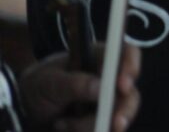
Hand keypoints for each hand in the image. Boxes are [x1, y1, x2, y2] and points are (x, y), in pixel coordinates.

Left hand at [21, 43, 140, 131]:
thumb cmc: (39, 86)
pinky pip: (106, 128)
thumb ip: (73, 83)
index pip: (126, 53)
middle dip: (124, 109)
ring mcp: (108, 101)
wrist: (27, 109)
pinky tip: (64, 127)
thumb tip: (101, 87)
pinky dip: (87, 131)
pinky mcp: (103, 119)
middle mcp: (110, 79)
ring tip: (63, 124)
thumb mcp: (48, 82)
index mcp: (101, 57)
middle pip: (130, 91)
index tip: (123, 86)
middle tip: (115, 123)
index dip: (131, 66)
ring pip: (119, 115)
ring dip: (93, 124)